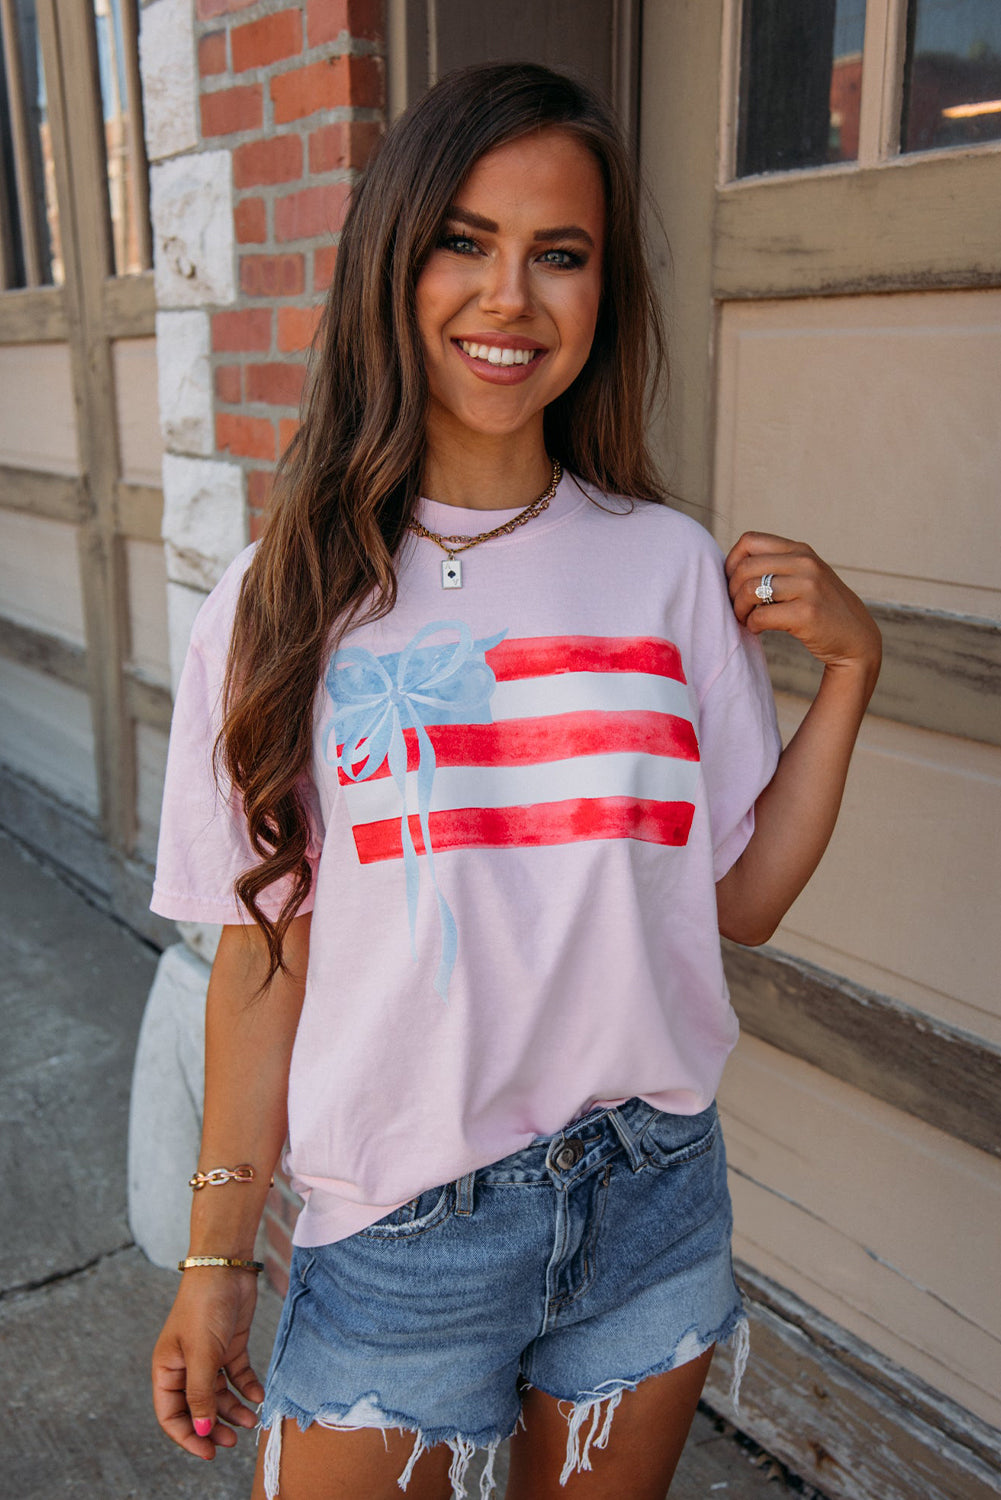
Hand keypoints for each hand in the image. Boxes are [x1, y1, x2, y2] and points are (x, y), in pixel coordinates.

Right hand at [152, 1268, 263, 1459]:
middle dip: (213, 1426)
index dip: (187, 1436)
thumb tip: (201, 1430)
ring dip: (232, 1409)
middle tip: (233, 1441)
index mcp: (166, 1369)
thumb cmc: (204, 1307)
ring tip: (250, 1420)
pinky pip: (236, 1376)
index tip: (208, 1452)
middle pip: (197, 1408)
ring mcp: (208, 1357)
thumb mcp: (202, 1354)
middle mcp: (185, 1366)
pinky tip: (258, 1397)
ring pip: (219, 1394)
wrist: (226, 1266)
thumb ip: (201, 1394)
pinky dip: (246, 1388)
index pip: (171, 1414)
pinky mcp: (229, 1346)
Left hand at [725, 531, 880, 682]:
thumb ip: (777, 565)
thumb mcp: (805, 575)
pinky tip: (758, 629)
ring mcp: (808, 587)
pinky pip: (761, 616)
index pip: (749, 541)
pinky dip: (752, 625)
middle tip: (737, 607)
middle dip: (732, 591)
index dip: (732, 562)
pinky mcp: (807, 613)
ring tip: (746, 619)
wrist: (856, 637)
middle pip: (745, 568)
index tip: (732, 583)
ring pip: (750, 590)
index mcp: (800, 550)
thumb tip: (730, 568)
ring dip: (739, 610)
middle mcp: (805, 563)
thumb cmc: (821, 608)